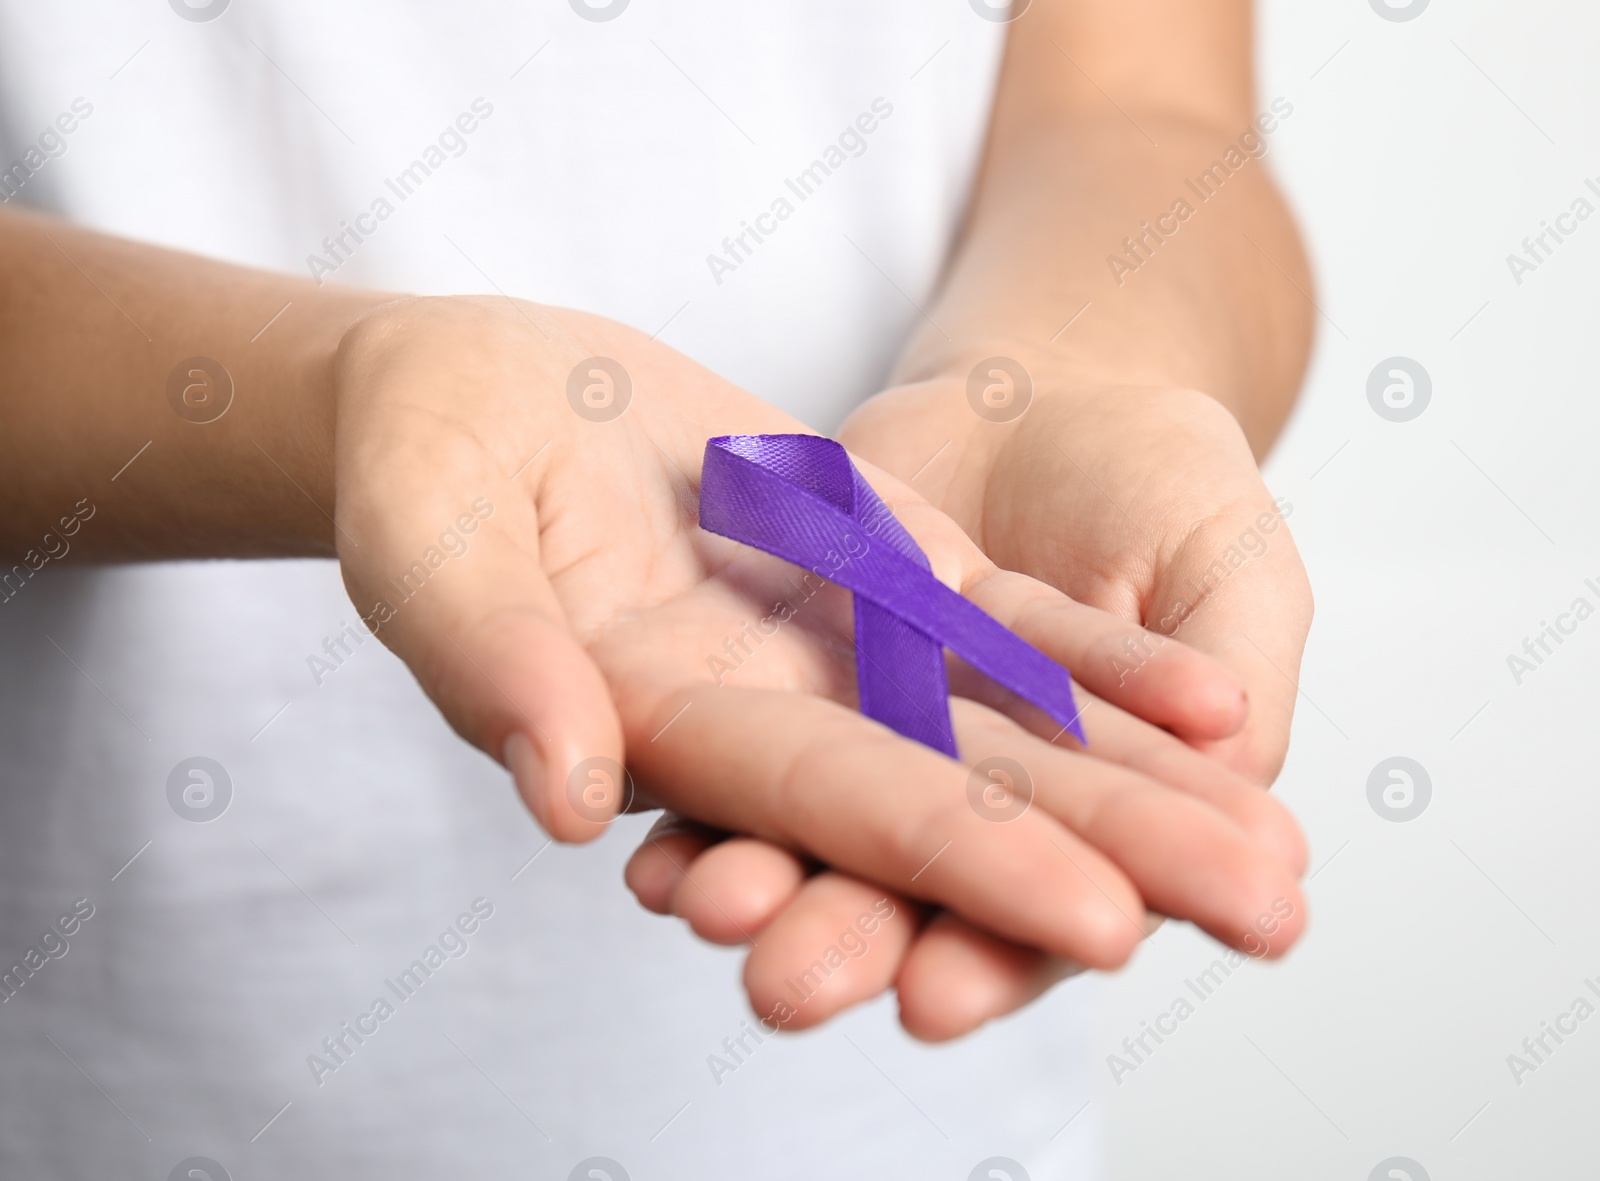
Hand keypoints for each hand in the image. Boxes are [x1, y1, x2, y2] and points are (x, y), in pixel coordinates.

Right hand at [333, 298, 1304, 1020]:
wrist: (478, 401)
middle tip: (1267, 909)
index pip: (835, 811)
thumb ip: (491, 661)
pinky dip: (1104, 665)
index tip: (1101, 923)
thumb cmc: (419, 471)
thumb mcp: (428, 547)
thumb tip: (564, 791)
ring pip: (1011, 726)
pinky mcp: (873, 571)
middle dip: (1115, 853)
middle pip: (963, 794)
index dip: (967, 865)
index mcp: (667, 729)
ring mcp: (832, 647)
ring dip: (1146, 778)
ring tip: (1280, 835)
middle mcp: (774, 714)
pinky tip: (1216, 703)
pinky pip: (1004, 631)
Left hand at [626, 372, 1311, 1037]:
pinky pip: (740, 732)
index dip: (995, 953)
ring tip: (702, 902)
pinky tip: (645, 828)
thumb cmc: (1163, 482)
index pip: (1042, 902)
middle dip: (848, 937)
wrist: (1049, 395)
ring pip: (809, 823)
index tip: (935, 997)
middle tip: (787, 986)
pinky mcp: (796, 672)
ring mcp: (875, 734)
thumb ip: (1226, 665)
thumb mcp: (1226, 561)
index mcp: (1086, 799)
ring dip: (755, 876)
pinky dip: (698, 783)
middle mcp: (966, 791)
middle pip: (903, 886)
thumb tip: (1231, 769)